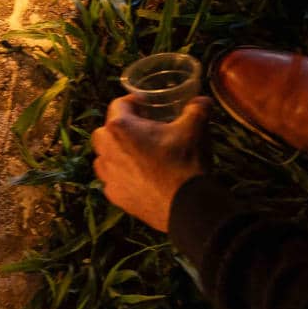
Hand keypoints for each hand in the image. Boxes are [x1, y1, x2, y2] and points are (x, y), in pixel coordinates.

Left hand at [91, 95, 213, 230]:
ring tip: (139, 153)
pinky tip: (140, 177)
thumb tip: (202, 101)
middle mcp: (106, 149)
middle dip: (121, 127)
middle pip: (106, 131)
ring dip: (117, 152)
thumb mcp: (195, 129)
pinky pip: (112, 179)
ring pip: (104, 156)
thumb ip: (197, 109)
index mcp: (119, 127)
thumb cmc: (185, 163)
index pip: (119, 105)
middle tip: (142, 129)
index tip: (146, 106)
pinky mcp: (114, 196)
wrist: (186, 207)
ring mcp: (108, 176)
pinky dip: (122, 175)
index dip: (133, 102)